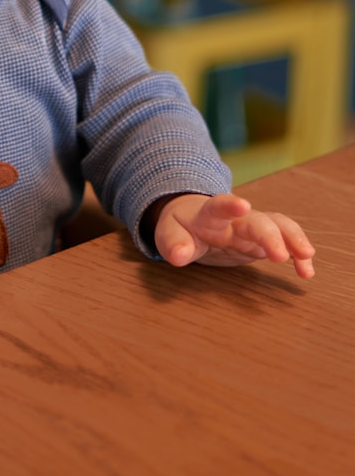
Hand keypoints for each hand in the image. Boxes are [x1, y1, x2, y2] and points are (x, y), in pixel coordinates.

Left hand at [151, 193, 315, 279]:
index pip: (219, 206)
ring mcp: (252, 228)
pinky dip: (297, 254)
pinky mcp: (261, 241)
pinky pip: (285, 242)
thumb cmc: (180, 227)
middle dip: (269, 235)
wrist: (192, 218)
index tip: (243, 205)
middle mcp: (236, 218)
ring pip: (277, 226)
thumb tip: (178, 256)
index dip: (230, 205)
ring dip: (293, 239)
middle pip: (257, 221)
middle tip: (280, 256)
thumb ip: (173, 245)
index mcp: (209, 214)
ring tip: (306, 258)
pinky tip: (306, 271)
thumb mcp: (168, 234)